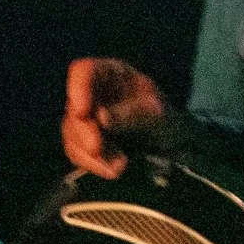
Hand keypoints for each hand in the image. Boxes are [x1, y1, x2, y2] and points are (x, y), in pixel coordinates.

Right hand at [62, 57, 167, 179]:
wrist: (170, 144)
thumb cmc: (165, 118)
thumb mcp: (158, 113)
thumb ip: (133, 113)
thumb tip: (101, 118)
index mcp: (110, 74)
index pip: (84, 71)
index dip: (78, 89)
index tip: (82, 112)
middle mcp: (92, 93)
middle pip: (74, 108)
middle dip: (85, 131)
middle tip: (97, 148)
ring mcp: (85, 117)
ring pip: (72, 133)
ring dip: (92, 153)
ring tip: (119, 167)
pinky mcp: (83, 141)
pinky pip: (77, 152)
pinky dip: (91, 164)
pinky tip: (112, 171)